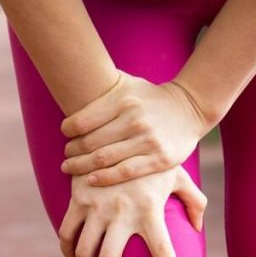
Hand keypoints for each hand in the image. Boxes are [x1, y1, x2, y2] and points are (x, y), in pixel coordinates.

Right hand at [58, 163, 206, 256]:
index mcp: (149, 209)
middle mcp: (120, 212)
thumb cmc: (154, 152)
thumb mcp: (177, 174)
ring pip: (83, 252)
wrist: (117, 122)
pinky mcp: (77, 199)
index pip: (163, 251)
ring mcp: (95, 206)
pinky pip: (68, 232)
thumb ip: (193, 201)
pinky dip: (68, 251)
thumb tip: (197, 228)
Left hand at [59, 70, 218, 186]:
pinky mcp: (159, 159)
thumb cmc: (151, 98)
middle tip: (66, 156)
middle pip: (90, 142)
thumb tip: (71, 76)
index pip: (83, 120)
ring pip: (104, 159)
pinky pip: (125, 171)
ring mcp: (147, 140)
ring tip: (70, 168)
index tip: (65, 135)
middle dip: (72, 151)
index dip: (68, 130)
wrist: (190, 108)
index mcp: (123, 100)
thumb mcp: (129, 84)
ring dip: (81, 166)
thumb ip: (104, 86)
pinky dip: (104, 178)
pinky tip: (91, 180)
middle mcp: (134, 119)